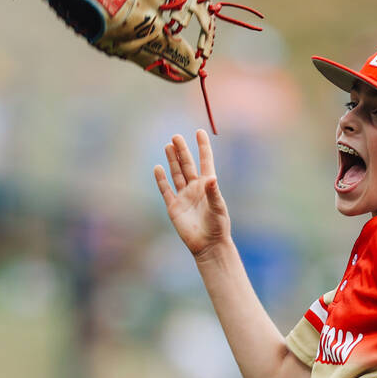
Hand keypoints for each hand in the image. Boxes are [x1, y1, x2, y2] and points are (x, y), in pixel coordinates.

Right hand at [153, 130, 230, 258]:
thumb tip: (211, 178)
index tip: (200, 132)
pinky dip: (161, 179)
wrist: (208, 245)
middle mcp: (195, 188)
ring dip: (172, 160)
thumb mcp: (218, 208)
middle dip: (182, 151)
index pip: (205, 161)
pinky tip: (158, 168)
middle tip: (176, 136)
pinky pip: (166, 190)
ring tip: (168, 146)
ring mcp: (184, 196)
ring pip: (176, 174)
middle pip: (187, 165)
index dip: (203, 147)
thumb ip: (214, 193)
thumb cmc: (218, 226)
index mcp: (208, 185)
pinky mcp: (174, 206)